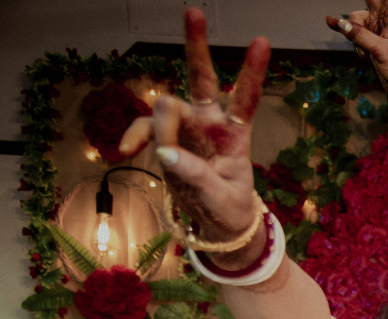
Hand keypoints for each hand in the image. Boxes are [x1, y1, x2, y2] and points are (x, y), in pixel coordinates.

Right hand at [116, 10, 269, 264]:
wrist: (217, 228)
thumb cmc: (230, 211)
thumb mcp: (220, 199)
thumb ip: (195, 175)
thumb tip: (165, 152)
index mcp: (236, 134)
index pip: (245, 97)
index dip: (251, 70)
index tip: (262, 42)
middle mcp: (210, 123)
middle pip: (202, 79)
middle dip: (196, 45)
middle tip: (193, 12)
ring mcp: (186, 129)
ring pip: (167, 105)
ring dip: (160, 128)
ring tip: (163, 157)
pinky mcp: (165, 140)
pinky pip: (145, 129)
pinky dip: (134, 137)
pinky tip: (125, 152)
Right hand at [328, 1, 387, 128]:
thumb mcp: (382, 51)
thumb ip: (360, 36)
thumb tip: (337, 22)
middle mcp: (386, 20)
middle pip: (368, 1)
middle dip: (363, 6)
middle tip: (364, 27)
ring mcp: (378, 31)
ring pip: (357, 19)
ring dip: (354, 30)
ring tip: (365, 52)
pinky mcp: (372, 43)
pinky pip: (355, 33)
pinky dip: (352, 37)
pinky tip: (344, 37)